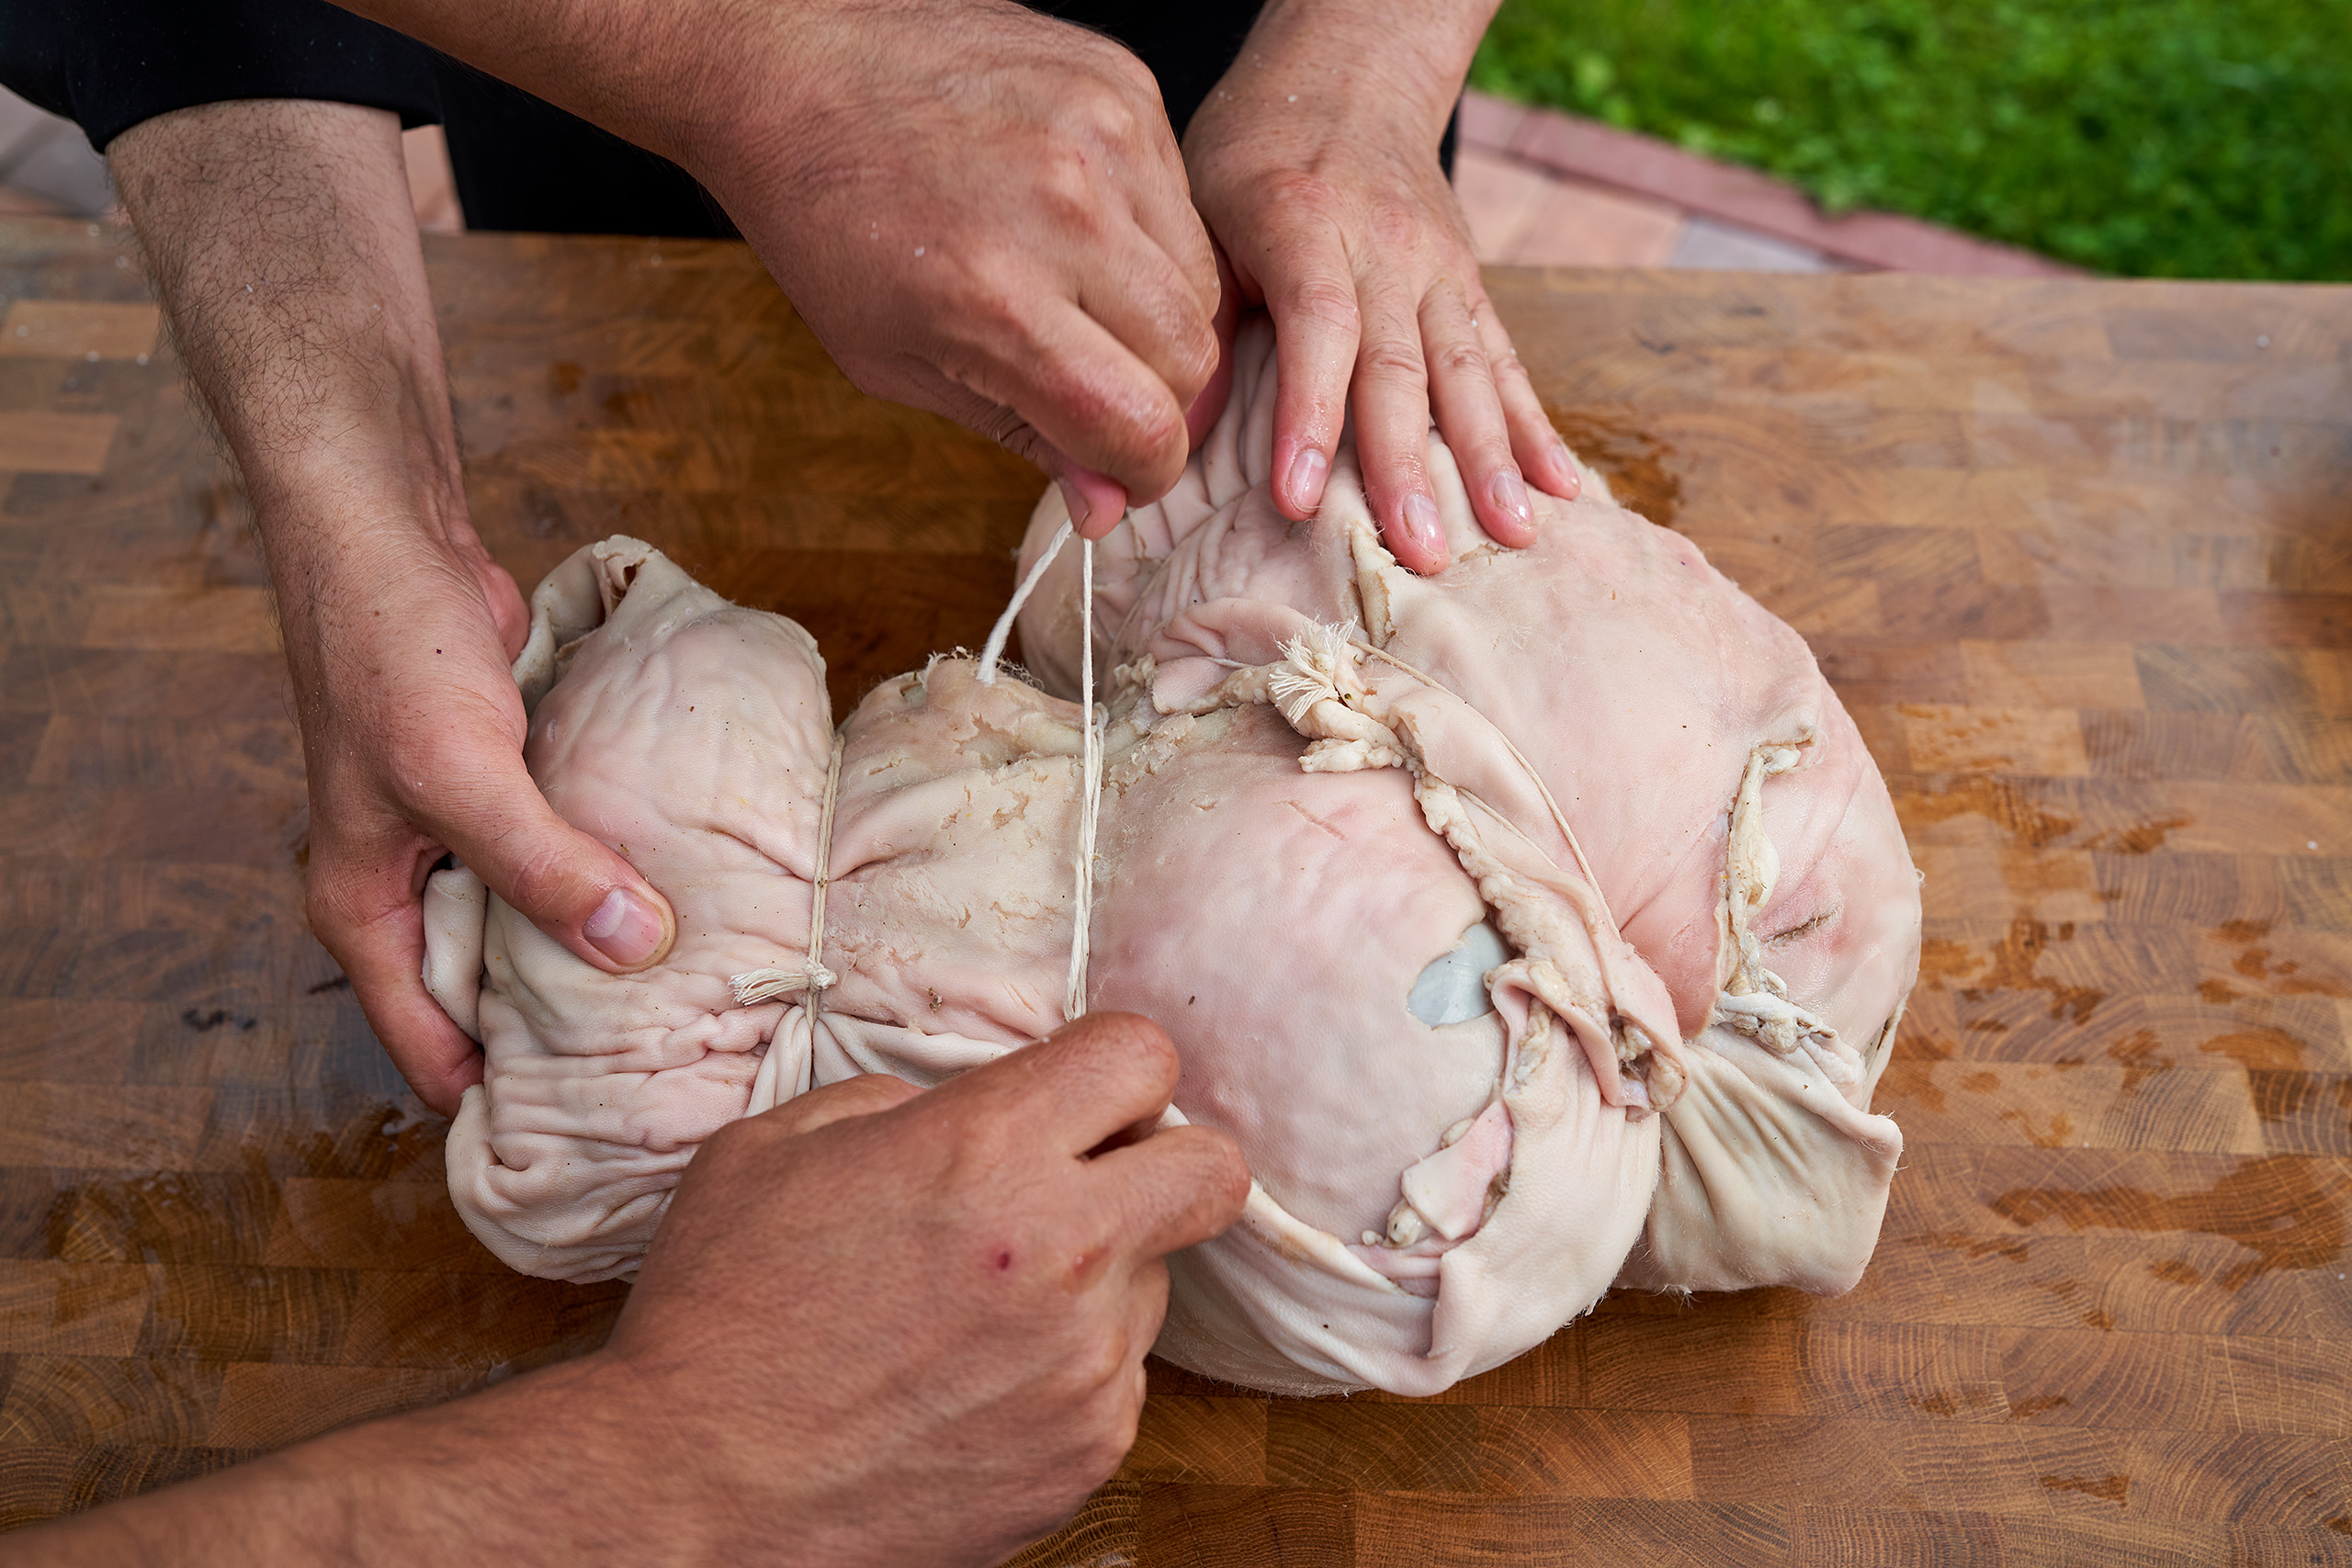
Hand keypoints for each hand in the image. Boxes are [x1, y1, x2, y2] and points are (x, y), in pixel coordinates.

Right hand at [286, 524, 677, 1114]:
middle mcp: (413, 889)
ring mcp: (466, 838)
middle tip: (666, 1081)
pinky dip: (613, 878)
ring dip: (600, 952)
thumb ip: (544, 865)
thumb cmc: (392, 656)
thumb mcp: (462, 775)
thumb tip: (636, 948)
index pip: (430, 1053)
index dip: (501, 1105)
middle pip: (490, 1000)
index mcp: (365, 912)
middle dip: (566, 1036)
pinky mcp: (515, 788)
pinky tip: (688, 900)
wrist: (391, 537)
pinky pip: (568, 858)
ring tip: (695, 1005)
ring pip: (538, 927)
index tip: (592, 1143)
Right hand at [603, 1014, 1250, 1563]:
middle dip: (1167, 1161)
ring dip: (1096, 1277)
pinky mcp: (1089, 1450)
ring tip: (980, 1308)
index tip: (1080, 1093)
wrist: (693, 1495)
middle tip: (1094, 1181)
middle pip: (1214, 1169)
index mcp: (988, 1151)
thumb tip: (972, 1105)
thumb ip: (900, 1103)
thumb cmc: (717, 1317)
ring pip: (1157, 1281)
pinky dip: (1066, 1369)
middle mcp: (1063, 1251)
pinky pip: (1119, 1377)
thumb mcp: (775, 1150)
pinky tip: (973, 1380)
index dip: (1114, 1065)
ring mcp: (1088, 1363)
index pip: (1143, 1055)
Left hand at [693, 0, 1222, 534]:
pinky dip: (1146, 233)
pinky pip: (1181, 199)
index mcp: (997, 300)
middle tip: (1102, 391)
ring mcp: (1103, 138)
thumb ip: (1020, 432)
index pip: (1143, 428)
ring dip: (1158, 316)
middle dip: (1156, 399)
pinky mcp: (1122, 84)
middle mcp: (1065, 213)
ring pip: (1203, 281)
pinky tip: (1078, 222)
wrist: (791, 63)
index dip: (1141, 471)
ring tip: (1081, 299)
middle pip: (1193, 359)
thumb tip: (1105, 503)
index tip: (1121, 469)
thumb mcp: (894, 362)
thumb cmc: (826, 217)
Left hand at [1184, 0, 1579, 573]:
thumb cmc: (1250, 155)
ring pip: (1466, 373)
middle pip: (1400, 369)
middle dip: (1410, 468)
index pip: (1318, 330)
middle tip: (1419, 553)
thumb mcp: (1197, 205)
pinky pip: (1506, 362)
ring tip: (1511, 536)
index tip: (1295, 500)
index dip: (1308, 416)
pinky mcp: (1468, 288)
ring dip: (1490, 460)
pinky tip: (1561, 487)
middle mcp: (1385, 250)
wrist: (1348, 77)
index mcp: (1305, 224)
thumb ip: (1196, 310)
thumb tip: (1174, 425)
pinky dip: (1533, 426)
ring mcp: (1438, 271)